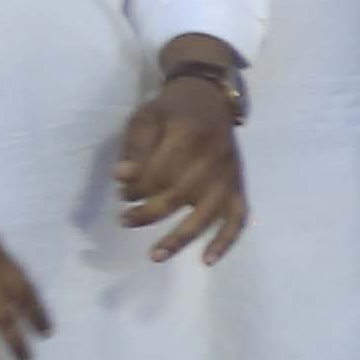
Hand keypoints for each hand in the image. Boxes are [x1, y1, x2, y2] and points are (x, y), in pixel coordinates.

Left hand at [110, 68, 248, 264]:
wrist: (209, 98)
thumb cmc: (171, 110)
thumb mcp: (144, 118)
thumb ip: (133, 149)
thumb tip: (121, 179)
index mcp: (189, 134)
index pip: (158, 173)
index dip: (135, 187)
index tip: (121, 191)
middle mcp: (213, 158)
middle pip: (178, 196)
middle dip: (146, 212)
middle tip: (124, 219)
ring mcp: (228, 176)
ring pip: (205, 215)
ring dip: (179, 238)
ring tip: (155, 256)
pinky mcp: (238, 188)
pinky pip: (237, 219)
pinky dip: (225, 241)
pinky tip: (207, 260)